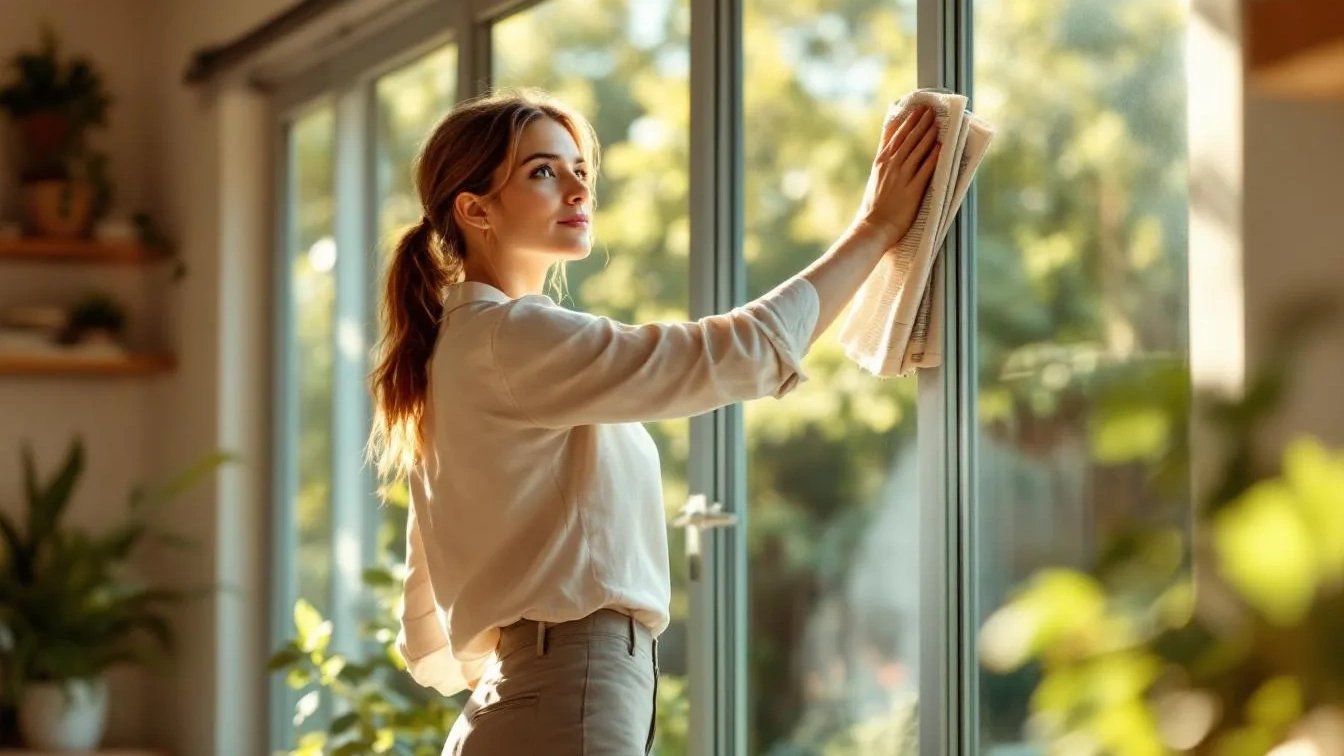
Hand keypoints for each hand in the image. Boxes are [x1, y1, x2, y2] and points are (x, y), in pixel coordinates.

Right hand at [854, 105, 940, 245]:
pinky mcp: (913, 189)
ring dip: (928, 135)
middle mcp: (891, 166)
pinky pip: (926, 169)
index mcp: (881, 162)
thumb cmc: (875, 204)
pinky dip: (933, 157)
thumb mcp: (875, 176)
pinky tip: (940, 147)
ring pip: (917, 150)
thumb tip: (888, 143)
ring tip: (937, 123)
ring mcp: (902, 177)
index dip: (907, 121)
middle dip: (920, 123)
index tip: (916, 109)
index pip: (895, 136)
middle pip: (908, 139)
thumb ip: (883, 158)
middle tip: (930, 110)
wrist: (874, 226)